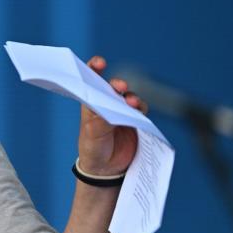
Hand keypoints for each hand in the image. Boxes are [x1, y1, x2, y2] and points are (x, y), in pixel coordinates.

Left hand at [76, 56, 148, 176]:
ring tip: (130, 103)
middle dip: (117, 84)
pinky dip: (140, 108)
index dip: (95, 68)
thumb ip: (100, 123)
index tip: (100, 62)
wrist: (107, 169)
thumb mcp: (93, 136)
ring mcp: (122, 111)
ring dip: (131, 98)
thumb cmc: (93, 148)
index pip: (92, 80)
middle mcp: (107, 103)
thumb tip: (108, 111)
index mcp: (91, 103)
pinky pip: (141, 110)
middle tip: (119, 87)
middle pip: (114, 87)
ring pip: (129, 97)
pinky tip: (139, 111)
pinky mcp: (136, 120)